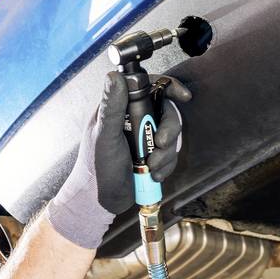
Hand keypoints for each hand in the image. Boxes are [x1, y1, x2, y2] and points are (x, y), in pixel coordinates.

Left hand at [47, 71, 190, 248]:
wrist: (101, 202)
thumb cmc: (96, 168)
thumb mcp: (105, 136)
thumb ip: (112, 107)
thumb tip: (114, 76)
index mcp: (121, 108)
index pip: (149, 87)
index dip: (169, 88)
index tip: (183, 96)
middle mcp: (134, 119)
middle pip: (166, 112)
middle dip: (168, 130)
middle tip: (161, 144)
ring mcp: (144, 137)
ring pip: (171, 135)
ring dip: (165, 153)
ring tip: (151, 167)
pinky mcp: (152, 154)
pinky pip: (170, 154)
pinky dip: (165, 165)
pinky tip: (153, 175)